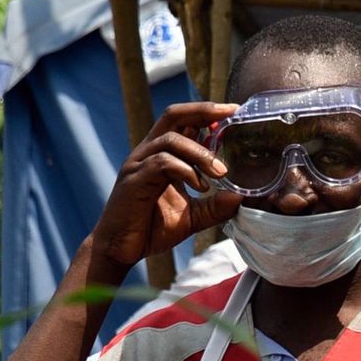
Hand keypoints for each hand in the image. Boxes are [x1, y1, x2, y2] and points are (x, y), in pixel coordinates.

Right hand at [88, 102, 242, 272]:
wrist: (120, 250)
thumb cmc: (151, 229)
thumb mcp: (192, 217)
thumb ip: (214, 207)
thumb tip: (240, 199)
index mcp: (161, 155)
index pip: (183, 122)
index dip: (206, 113)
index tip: (234, 111)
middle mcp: (148, 153)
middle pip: (173, 115)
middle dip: (203, 111)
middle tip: (230, 114)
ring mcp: (138, 164)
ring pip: (170, 140)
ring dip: (201, 153)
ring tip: (221, 173)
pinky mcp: (133, 180)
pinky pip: (162, 163)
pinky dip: (185, 171)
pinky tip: (200, 186)